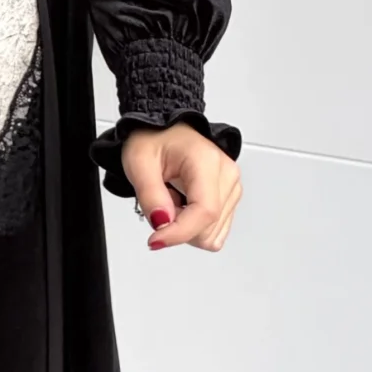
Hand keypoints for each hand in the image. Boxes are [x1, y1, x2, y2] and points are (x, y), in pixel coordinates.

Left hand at [122, 123, 241, 252]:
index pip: (205, 211)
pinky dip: (194, 228)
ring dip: (185, 227)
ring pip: (212, 235)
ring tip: (172, 200)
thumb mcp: (138, 163)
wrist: (164, 131)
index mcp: (207, 161)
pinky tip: (183, 206)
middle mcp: (227, 174)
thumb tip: (163, 224)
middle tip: (160, 204)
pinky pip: (214, 232)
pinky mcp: (230, 198)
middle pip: (208, 228)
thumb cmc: (153, 140)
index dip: (179, 233)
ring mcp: (232, 187)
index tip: (156, 240)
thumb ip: (150, 195)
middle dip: (178, 228)